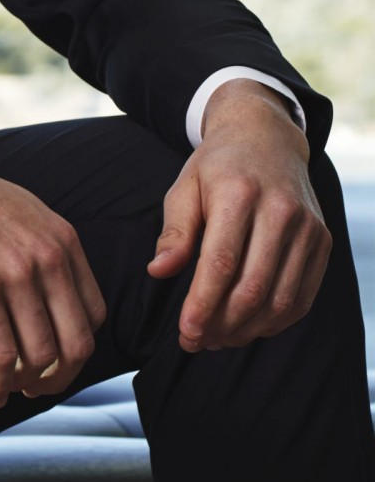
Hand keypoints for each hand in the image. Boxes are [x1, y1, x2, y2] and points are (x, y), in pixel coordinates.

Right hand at [0, 102, 106, 408]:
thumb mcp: (19, 212)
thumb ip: (43, 247)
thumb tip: (49, 290)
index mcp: (62, 241)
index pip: (94, 315)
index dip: (78, 350)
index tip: (56, 364)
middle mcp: (48, 259)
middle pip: (77, 343)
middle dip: (62, 378)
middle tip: (39, 390)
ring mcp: (16, 275)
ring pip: (42, 355)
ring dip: (30, 385)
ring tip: (11, 391)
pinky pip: (2, 354)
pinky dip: (0, 383)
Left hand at [146, 82, 326, 352]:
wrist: (267, 139)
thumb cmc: (216, 168)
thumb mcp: (184, 188)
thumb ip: (174, 231)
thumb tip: (158, 272)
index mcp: (239, 194)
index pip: (221, 263)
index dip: (203, 305)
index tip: (185, 333)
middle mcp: (281, 211)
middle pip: (253, 287)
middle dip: (222, 324)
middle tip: (196, 342)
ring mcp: (308, 228)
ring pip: (281, 298)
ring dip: (248, 329)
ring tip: (217, 339)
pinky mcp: (323, 241)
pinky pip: (303, 295)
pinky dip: (276, 320)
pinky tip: (249, 327)